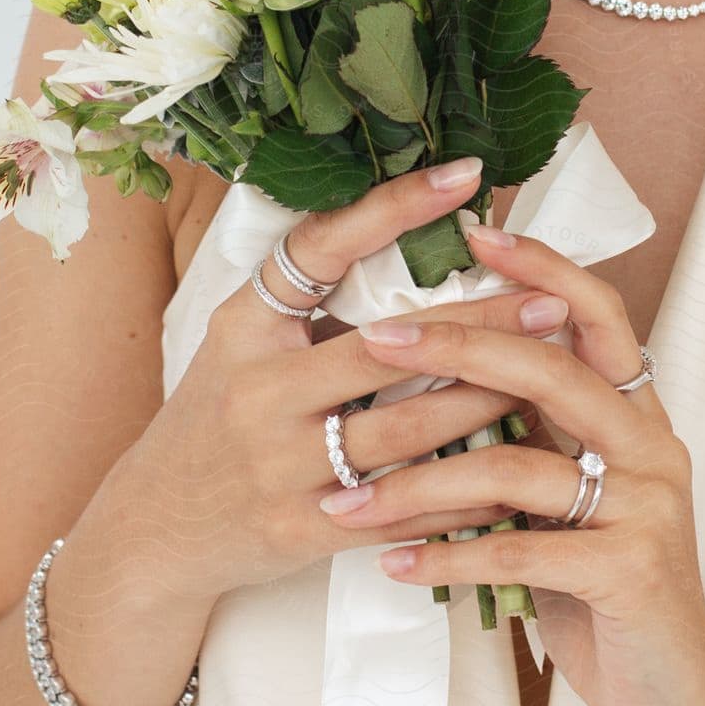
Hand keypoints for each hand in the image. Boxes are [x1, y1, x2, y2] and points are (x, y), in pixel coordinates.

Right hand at [135, 159, 572, 605]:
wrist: (153, 529)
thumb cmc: (214, 424)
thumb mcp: (238, 348)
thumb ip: (306, 307)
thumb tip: (413, 247)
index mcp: (244, 328)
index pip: (321, 248)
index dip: (393, 208)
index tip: (465, 176)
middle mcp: (259, 390)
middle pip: (389, 349)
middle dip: (480, 326)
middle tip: (551, 303)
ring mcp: (280, 464)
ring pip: (409, 431)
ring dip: (488, 405)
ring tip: (550, 381)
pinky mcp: (302, 529)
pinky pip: (404, 508)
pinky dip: (465, 494)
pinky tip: (516, 474)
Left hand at [334, 222, 704, 705]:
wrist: (677, 696)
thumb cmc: (602, 595)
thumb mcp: (566, 505)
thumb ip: (528, 443)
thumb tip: (437, 388)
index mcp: (636, 419)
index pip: (597, 316)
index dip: (541, 270)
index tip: (474, 236)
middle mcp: (652, 448)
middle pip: (550, 368)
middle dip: (455, 348)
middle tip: (376, 339)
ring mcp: (647, 508)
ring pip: (517, 467)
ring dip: (419, 483)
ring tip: (346, 501)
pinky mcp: (630, 572)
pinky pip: (519, 550)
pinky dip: (447, 556)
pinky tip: (394, 565)